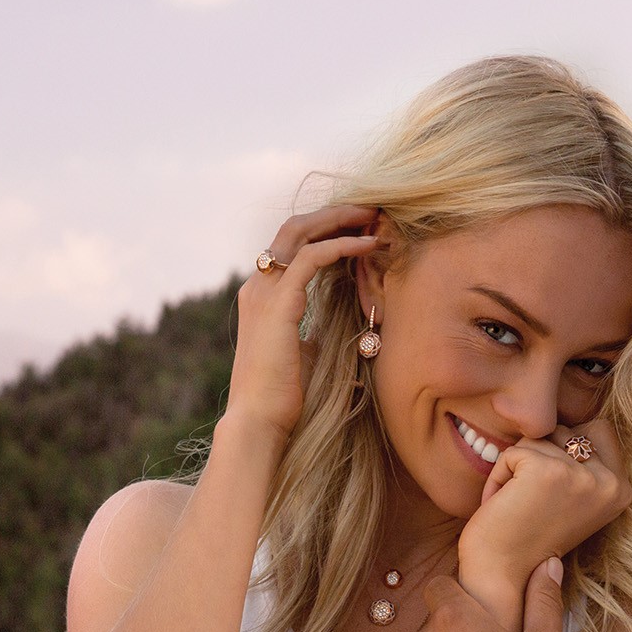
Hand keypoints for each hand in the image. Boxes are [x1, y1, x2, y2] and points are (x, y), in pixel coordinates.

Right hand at [228, 205, 385, 443]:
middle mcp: (258, 286)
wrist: (259, 421)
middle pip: (294, 228)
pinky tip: (368, 246)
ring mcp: (264, 292)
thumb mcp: (305, 354)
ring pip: (300, 232)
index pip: (291, 245)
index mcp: (263, 296)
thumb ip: (318, 332)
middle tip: (371, 210)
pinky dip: (341, 245)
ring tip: (373, 218)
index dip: (325, 230)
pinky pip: (311, 258)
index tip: (359, 227)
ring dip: (340, 220)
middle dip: (334, 214)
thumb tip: (349, 333)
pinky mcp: (279, 303)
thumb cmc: (282, 397)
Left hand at [458, 417, 631, 594]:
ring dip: (517, 469)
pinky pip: (511, 452)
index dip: (565, 451)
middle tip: (534, 502)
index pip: (599, 429)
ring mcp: (579, 475)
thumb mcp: (576, 499)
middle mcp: (609, 481)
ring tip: (518, 507)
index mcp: (622, 490)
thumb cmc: (532, 540)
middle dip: (542, 456)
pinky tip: (503, 507)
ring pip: (538, 439)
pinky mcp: (544, 470)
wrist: (504, 578)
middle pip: (567, 429)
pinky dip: (498, 478)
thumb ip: (587, 465)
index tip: (551, 494)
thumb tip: (571, 424)